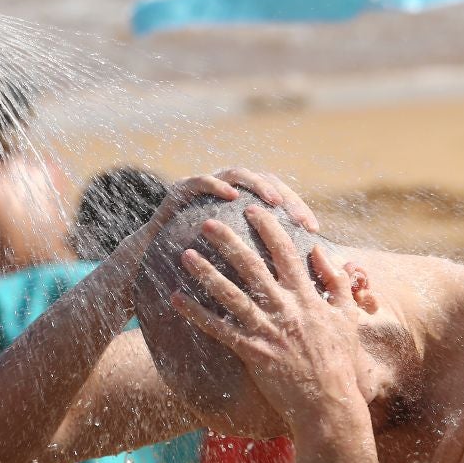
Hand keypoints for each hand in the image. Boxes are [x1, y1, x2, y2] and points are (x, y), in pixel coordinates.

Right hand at [113, 168, 319, 264]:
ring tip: (272, 201)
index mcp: (244, 212)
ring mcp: (204, 189)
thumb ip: (265, 273)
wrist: (149, 270)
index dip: (299, 210)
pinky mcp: (180, 191)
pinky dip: (216, 184)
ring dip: (257, 184)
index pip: (281, 201)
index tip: (314, 231)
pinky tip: (231, 196)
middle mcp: (227, 195)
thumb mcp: (236, 275)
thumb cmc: (197, 276)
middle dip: (284, 196)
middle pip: (265, 183)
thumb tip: (298, 288)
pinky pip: (201, 181)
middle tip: (297, 215)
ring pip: (237, 174)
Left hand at [171, 204, 362, 429]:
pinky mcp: (252, 352)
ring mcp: (267, 330)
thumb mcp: (347, 316)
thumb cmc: (340, 360)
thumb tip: (322, 252)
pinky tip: (176, 300)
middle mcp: (285, 309)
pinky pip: (219, 329)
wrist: (328, 402)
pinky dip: (196, 314)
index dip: (268, 228)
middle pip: (251, 267)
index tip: (254, 209)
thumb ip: (336, 281)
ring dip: (206, 274)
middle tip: (207, 223)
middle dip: (228, 242)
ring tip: (185, 255)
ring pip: (230, 295)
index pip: (285, 253)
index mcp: (307, 297)